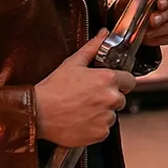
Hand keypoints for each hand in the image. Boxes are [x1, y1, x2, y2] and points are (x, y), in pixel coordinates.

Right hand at [33, 30, 135, 146]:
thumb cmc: (53, 89)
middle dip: (109, 98)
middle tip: (89, 97)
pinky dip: (95, 127)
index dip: (120, 82)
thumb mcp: (72, 63)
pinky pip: (104, 129)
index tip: (108, 84)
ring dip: (102, 113)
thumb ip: (93, 47)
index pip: (129, 80)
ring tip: (82, 109)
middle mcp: (111, 98)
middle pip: (121, 99)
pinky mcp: (100, 133)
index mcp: (107, 79)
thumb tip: (104, 34)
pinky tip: (81, 120)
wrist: (38, 113)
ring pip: (112, 115)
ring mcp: (106, 117)